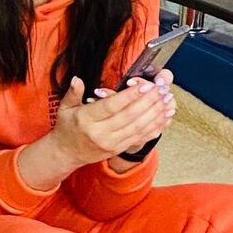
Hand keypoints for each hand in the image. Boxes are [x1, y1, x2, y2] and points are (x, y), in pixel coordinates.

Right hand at [52, 73, 175, 168]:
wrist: (66, 153)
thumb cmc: (67, 127)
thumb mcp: (65, 107)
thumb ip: (73, 93)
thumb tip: (77, 79)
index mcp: (86, 120)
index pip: (111, 106)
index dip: (129, 96)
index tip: (144, 85)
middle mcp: (100, 133)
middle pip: (129, 116)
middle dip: (148, 101)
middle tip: (161, 88)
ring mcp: (111, 143)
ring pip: (138, 127)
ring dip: (155, 113)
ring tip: (167, 99)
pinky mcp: (118, 149)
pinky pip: (140, 137)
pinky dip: (155, 126)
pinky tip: (165, 116)